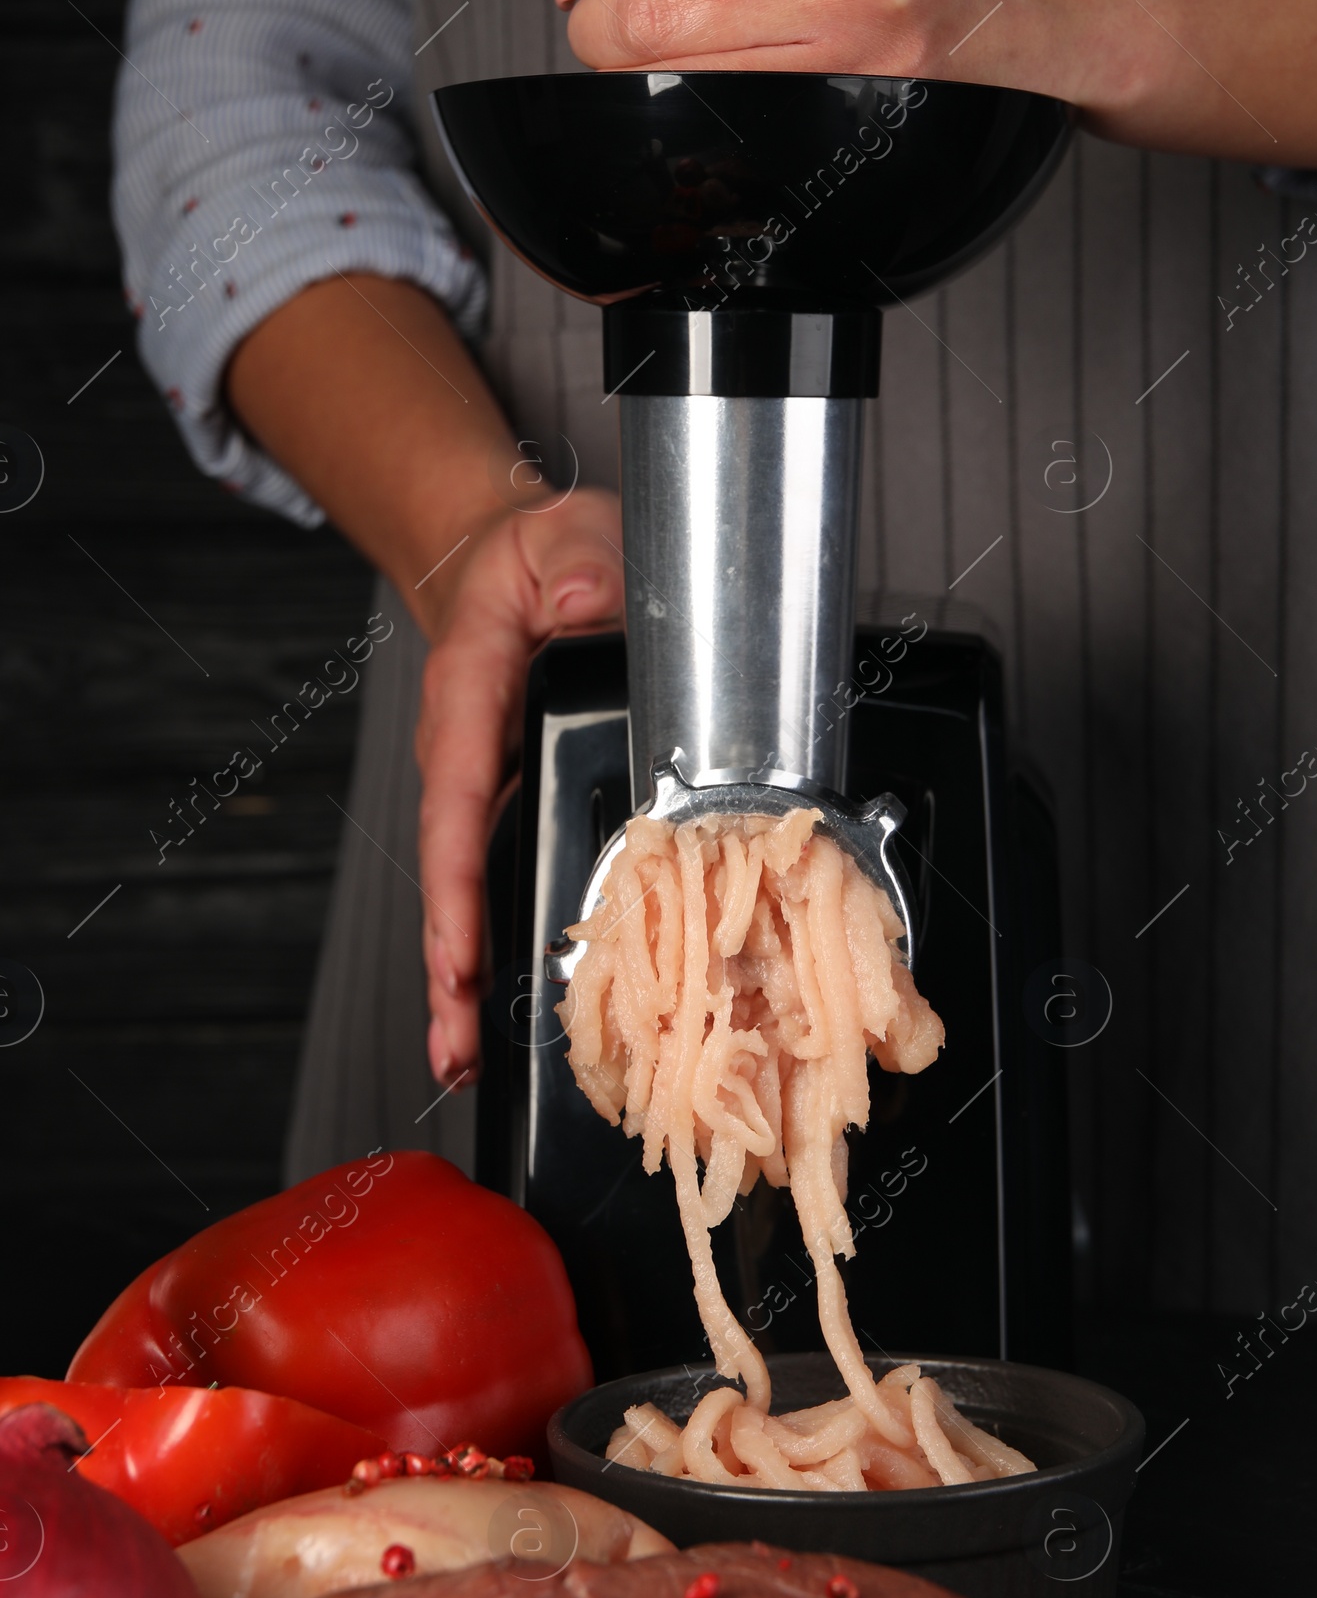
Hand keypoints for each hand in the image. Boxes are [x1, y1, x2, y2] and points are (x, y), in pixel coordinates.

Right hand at [415, 486, 622, 1086]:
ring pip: (471, 895)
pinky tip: (504, 1016)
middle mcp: (467, 758)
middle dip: (451, 968)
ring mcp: (488, 792)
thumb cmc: (538, 559)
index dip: (455, 887)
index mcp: (470, 698)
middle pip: (451, 876)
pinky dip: (497, 951)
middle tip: (458, 1049)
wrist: (518, 565)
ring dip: (467, 979)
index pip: (456, 801)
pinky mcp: (514, 810)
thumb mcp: (565, 538)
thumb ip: (577, 566)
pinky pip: (502, 884)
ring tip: (469, 1059)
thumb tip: (584, 605)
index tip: (456, 958)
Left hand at [556, 0, 1316, 168]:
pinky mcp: (854, 102)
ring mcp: (849, 39)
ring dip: (631, 59)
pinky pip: (727, 108)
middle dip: (598, 14)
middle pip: (647, 8)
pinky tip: (689, 72)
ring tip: (637, 37)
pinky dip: (686, 92)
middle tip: (599, 7)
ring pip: (678, 67)